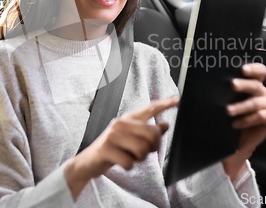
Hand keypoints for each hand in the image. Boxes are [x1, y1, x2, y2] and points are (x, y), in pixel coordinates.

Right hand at [64, 96, 179, 199]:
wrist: (88, 162)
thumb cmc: (112, 149)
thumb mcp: (131, 139)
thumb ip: (147, 132)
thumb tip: (165, 125)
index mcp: (128, 119)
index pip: (150, 109)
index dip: (165, 104)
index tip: (177, 99)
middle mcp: (121, 123)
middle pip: (152, 134)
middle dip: (152, 148)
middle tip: (143, 153)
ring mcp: (112, 135)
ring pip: (142, 149)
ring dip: (139, 159)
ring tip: (130, 157)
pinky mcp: (106, 148)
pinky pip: (129, 161)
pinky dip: (128, 166)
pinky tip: (121, 163)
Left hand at [223, 63, 265, 179]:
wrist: (235, 142)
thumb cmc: (229, 118)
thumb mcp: (225, 102)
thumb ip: (225, 92)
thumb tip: (210, 81)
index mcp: (254, 85)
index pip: (260, 72)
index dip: (254, 68)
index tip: (242, 69)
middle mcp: (263, 93)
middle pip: (257, 85)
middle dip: (244, 84)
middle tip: (232, 85)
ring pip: (257, 101)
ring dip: (242, 106)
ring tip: (228, 111)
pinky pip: (262, 116)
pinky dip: (248, 119)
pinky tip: (236, 124)